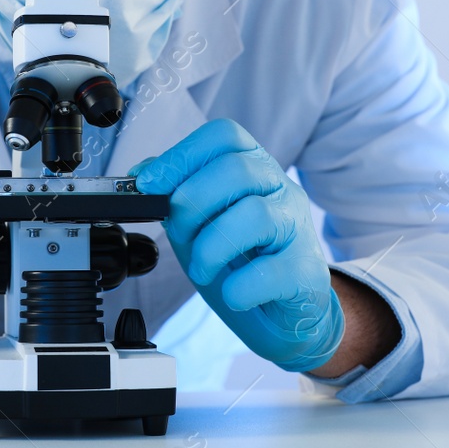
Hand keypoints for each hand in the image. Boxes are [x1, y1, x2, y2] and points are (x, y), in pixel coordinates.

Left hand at [132, 119, 343, 372]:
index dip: (181, 156)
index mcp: (254, 168)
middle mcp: (281, 188)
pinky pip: (269, 272)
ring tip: (203, 269)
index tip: (147, 184)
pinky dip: (238, 287)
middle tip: (180, 236)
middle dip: (191, 205)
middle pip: (236, 170)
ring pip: (254, 214)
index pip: (224, 136)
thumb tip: (142, 173)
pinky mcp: (306, 270)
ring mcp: (298, 227)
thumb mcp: (202, 221)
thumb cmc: (242, 261)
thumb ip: (176, 194)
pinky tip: (233, 293)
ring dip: (211, 248)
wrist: (285, 311)